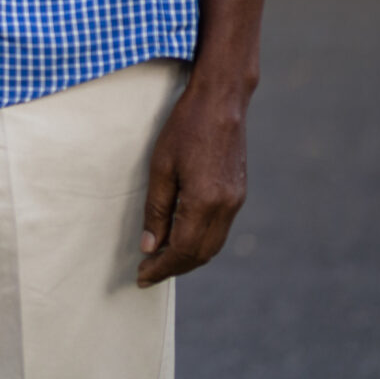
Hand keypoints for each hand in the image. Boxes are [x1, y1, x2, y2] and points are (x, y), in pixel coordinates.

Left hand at [137, 72, 247, 284]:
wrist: (222, 102)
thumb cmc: (185, 128)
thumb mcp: (160, 167)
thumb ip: (157, 209)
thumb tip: (149, 245)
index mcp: (205, 202)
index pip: (182, 250)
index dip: (161, 267)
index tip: (141, 276)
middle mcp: (226, 207)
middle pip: (200, 254)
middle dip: (173, 267)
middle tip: (147, 274)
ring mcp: (236, 202)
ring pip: (212, 245)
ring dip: (187, 258)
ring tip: (160, 261)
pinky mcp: (238, 194)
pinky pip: (219, 230)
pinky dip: (200, 242)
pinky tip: (181, 239)